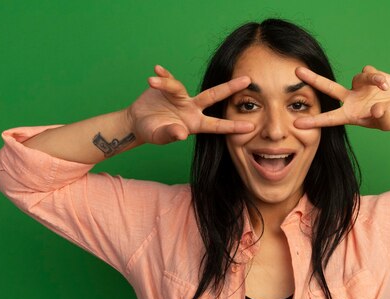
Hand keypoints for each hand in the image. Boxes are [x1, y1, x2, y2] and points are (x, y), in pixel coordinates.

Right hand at [127, 65, 254, 144]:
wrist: (138, 123)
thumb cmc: (153, 132)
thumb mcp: (161, 136)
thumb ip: (171, 134)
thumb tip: (181, 134)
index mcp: (194, 123)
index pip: (217, 125)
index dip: (233, 126)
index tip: (251, 127)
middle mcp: (191, 108)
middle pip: (213, 95)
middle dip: (230, 88)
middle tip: (248, 79)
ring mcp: (180, 97)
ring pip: (178, 86)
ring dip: (165, 83)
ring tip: (152, 81)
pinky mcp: (166, 87)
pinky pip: (165, 79)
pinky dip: (160, 76)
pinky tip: (156, 70)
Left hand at [294, 65, 389, 131]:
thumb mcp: (389, 122)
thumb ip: (382, 118)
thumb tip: (376, 110)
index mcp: (351, 114)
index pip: (329, 118)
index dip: (314, 121)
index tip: (296, 123)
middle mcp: (351, 99)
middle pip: (328, 88)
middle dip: (312, 79)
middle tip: (296, 72)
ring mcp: (359, 87)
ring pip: (356, 77)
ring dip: (372, 80)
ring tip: (385, 88)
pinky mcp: (369, 77)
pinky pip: (369, 72)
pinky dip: (378, 77)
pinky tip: (386, 85)